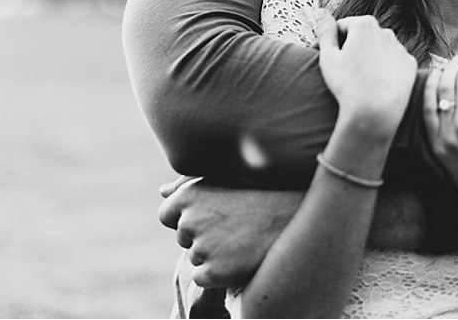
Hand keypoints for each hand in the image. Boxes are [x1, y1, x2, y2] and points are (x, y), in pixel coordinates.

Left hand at [158, 177, 302, 288]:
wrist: (295, 216)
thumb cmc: (259, 193)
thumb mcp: (222, 179)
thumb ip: (187, 185)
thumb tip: (162, 191)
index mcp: (187, 195)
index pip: (166, 215)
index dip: (188, 217)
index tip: (213, 215)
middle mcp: (190, 221)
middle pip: (182, 238)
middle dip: (202, 236)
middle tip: (234, 227)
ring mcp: (202, 248)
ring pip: (195, 258)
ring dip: (213, 254)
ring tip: (241, 239)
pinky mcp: (215, 272)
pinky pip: (203, 278)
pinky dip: (218, 274)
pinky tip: (240, 257)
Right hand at [314, 10, 415, 139]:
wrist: (375, 113)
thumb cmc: (348, 85)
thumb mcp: (328, 56)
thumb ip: (325, 31)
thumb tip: (322, 13)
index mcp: (364, 24)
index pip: (342, 27)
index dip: (330, 42)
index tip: (323, 56)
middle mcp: (386, 32)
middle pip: (362, 36)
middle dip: (351, 48)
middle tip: (341, 69)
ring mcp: (400, 49)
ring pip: (379, 49)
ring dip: (369, 57)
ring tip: (359, 78)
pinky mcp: (410, 65)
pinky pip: (393, 62)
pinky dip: (384, 69)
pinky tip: (375, 83)